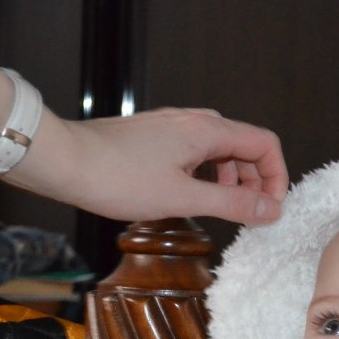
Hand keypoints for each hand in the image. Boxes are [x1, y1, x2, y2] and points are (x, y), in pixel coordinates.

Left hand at [7, 107, 287, 224]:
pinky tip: (191, 197)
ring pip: (220, 150)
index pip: (264, 144)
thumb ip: (232, 204)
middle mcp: (194, 122)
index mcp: (207, 130)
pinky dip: (206, 175)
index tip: (270, 209)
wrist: (62, 161)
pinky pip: (196, 153)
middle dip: (254, 182)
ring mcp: (173, 127)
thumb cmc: (117, 177)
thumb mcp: (183, 198)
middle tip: (248, 216)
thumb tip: (271, 211)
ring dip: (230, 181)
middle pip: (245, 146)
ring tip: (221, 210)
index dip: (276, 177)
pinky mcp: (155, 137)